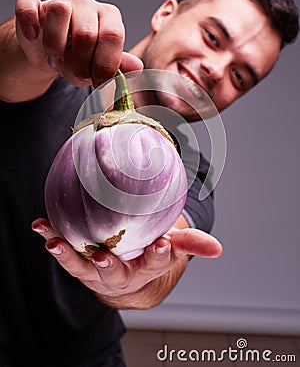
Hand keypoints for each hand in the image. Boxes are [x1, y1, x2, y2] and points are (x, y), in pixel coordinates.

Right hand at [15, 0, 142, 87]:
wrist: (50, 53)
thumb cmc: (79, 58)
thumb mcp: (100, 66)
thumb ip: (118, 67)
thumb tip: (137, 67)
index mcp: (109, 18)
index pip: (112, 37)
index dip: (105, 65)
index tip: (99, 84)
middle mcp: (87, 5)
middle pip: (87, 32)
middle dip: (80, 63)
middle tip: (76, 76)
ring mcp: (61, 1)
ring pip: (60, 11)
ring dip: (55, 46)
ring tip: (55, 61)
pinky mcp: (34, 4)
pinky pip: (28, 3)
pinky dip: (30, 21)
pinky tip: (33, 37)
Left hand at [32, 218, 221, 299]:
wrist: (129, 278)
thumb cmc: (151, 254)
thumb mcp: (173, 248)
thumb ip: (191, 244)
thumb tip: (217, 249)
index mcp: (146, 268)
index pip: (155, 263)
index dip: (158, 256)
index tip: (161, 245)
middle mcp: (121, 274)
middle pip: (115, 274)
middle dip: (109, 266)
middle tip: (102, 256)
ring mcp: (97, 271)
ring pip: (82, 268)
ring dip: (67, 256)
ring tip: (54, 242)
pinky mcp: (80, 264)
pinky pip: (65, 253)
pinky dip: (52, 239)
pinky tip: (41, 226)